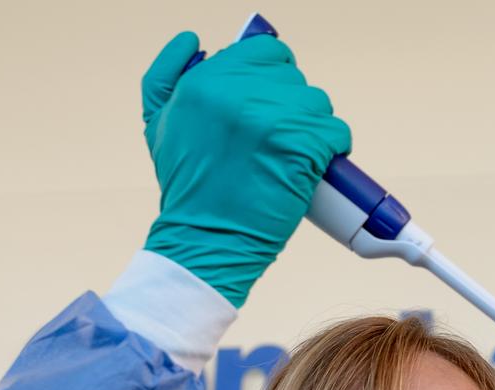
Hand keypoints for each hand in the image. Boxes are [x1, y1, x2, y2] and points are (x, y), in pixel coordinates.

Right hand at [140, 32, 351, 307]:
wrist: (204, 244)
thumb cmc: (187, 193)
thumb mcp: (159, 125)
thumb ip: (167, 74)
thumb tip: (193, 40)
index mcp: (205, 80)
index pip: (266, 53)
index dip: (272, 82)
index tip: (269, 112)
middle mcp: (238, 93)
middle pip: (294, 79)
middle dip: (290, 109)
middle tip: (277, 144)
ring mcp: (273, 120)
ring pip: (317, 104)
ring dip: (312, 131)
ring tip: (291, 160)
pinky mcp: (301, 148)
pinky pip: (335, 133)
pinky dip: (331, 152)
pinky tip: (312, 169)